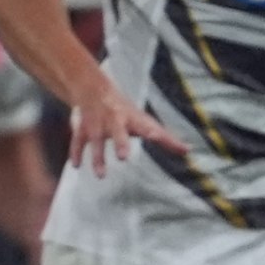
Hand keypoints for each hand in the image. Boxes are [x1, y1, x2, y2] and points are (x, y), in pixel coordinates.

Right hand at [64, 70, 185, 175]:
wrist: (93, 89)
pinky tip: (75, 166)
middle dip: (120, 143)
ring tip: (101, 175)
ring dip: (97, 157)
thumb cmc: (125, 111)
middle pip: (118, 131)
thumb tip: (189, 151)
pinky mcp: (82, 129)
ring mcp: (97, 124)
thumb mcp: (145, 122)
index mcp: (133, 119)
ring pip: (96, 140)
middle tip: (123, 157)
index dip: (151, 132)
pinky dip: (76, 152)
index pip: (145, 126)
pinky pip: (77, 141)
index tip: (157, 138)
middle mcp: (114, 120)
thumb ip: (166, 139)